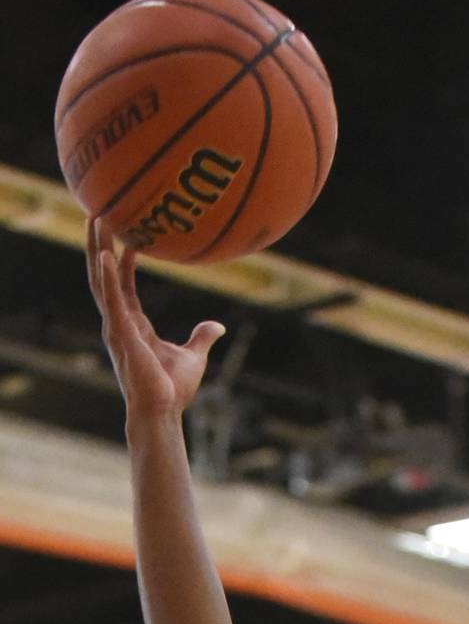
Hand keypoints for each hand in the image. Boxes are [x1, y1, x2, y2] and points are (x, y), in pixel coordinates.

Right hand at [86, 218, 224, 418]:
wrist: (162, 411)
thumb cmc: (172, 390)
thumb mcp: (192, 357)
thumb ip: (201, 338)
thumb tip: (217, 325)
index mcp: (133, 324)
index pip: (124, 284)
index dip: (124, 259)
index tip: (129, 234)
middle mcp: (119, 321)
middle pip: (104, 274)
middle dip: (100, 244)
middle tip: (98, 211)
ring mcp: (117, 326)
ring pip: (101, 280)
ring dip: (97, 248)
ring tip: (96, 218)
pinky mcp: (121, 334)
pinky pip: (111, 300)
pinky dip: (107, 277)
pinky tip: (106, 254)